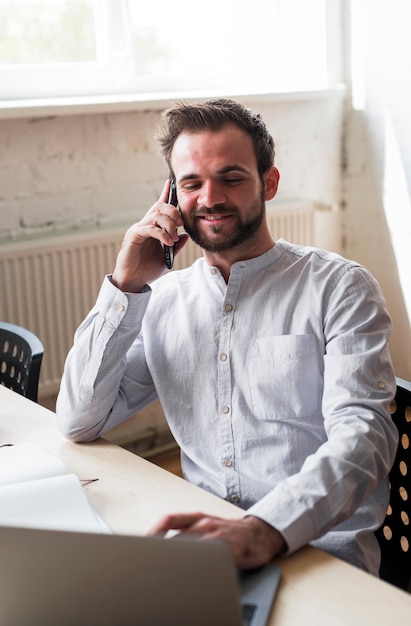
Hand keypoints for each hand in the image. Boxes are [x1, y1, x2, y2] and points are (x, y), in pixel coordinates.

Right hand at [111, 179, 187, 291]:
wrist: (134, 280)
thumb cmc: (148, 269)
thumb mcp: (168, 256)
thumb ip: (176, 245)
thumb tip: (186, 235)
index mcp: (153, 227)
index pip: (160, 207)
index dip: (166, 194)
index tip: (171, 182)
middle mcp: (145, 224)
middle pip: (160, 206)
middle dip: (174, 212)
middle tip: (181, 223)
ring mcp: (138, 229)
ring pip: (156, 216)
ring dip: (169, 226)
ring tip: (174, 238)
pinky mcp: (134, 236)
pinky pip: (149, 228)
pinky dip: (161, 234)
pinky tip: (167, 242)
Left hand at [146, 512, 285, 568]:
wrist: (261, 533)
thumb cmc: (230, 532)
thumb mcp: (207, 525)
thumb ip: (187, 531)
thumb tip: (161, 545)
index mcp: (197, 518)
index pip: (169, 519)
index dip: (153, 531)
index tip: (140, 544)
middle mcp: (206, 524)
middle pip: (177, 536)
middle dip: (161, 551)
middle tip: (148, 565)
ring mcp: (218, 535)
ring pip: (193, 547)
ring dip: (178, 561)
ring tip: (164, 574)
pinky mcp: (232, 549)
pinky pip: (214, 559)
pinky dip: (201, 568)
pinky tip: (193, 578)